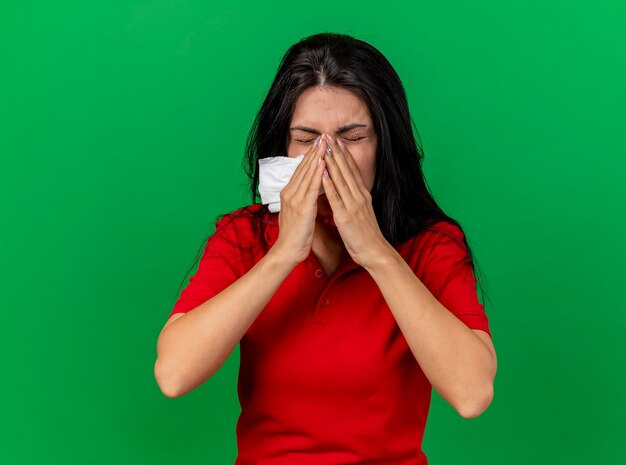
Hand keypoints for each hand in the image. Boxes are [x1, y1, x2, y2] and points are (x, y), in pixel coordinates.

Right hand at [272, 135, 327, 263]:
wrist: (287, 251)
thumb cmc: (295, 235)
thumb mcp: (297, 212)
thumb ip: (301, 199)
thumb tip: (308, 191)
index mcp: (289, 193)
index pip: (300, 170)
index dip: (310, 156)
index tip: (318, 143)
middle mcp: (290, 192)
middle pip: (303, 167)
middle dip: (314, 151)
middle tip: (323, 135)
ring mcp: (295, 199)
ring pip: (307, 173)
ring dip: (316, 157)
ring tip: (324, 143)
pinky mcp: (302, 207)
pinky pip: (311, 187)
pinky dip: (317, 173)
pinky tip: (323, 163)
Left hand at [320, 133, 392, 268]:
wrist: (375, 251)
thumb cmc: (366, 235)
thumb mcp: (362, 213)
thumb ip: (355, 201)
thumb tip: (348, 192)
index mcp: (363, 195)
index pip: (352, 170)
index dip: (345, 155)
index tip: (337, 141)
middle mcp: (359, 196)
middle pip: (347, 170)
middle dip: (337, 152)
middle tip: (329, 136)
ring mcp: (353, 205)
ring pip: (341, 179)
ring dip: (332, 162)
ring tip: (325, 148)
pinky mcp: (345, 216)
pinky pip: (335, 197)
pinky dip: (329, 184)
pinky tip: (322, 173)